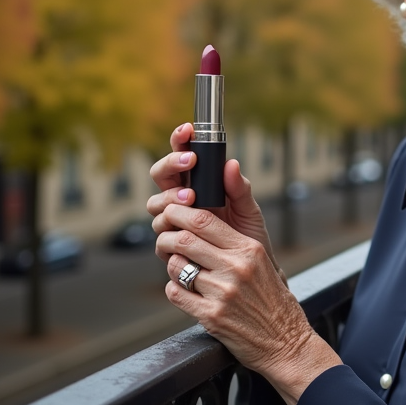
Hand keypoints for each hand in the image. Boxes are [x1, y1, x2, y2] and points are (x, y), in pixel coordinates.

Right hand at [147, 123, 283, 282]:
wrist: (248, 274)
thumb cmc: (247, 238)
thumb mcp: (250, 210)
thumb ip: (240, 188)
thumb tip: (232, 163)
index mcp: (198, 186)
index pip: (182, 157)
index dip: (179, 140)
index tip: (187, 130)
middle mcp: (181, 201)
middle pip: (161, 176)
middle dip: (171, 165)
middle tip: (190, 162)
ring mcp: (173, 223)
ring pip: (155, 204)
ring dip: (170, 197)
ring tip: (191, 197)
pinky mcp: (170, 247)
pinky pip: (160, 235)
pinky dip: (170, 228)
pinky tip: (185, 228)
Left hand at [155, 203, 341, 404]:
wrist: (285, 342)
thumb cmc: (273, 301)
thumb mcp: (263, 264)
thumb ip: (235, 245)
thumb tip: (200, 226)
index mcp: (250, 250)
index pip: (205, 220)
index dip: (181, 213)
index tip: (172, 213)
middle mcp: (236, 268)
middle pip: (185, 240)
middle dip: (167, 237)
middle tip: (164, 240)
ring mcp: (222, 292)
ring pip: (176, 266)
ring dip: (172, 266)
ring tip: (181, 270)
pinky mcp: (211, 316)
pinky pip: (176, 293)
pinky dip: (175, 290)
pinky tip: (185, 292)